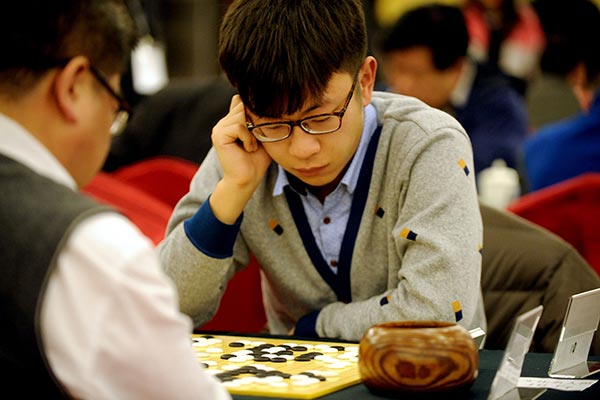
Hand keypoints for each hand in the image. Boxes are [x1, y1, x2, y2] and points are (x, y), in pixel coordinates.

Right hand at [209, 95, 271, 223]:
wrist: (247, 180)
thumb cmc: (257, 161)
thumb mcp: (262, 135)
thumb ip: (260, 119)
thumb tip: (268, 102)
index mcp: (231, 121)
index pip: (242, 100)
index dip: (254, 109)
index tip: (261, 128)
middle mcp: (223, 122)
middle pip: (242, 105)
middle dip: (255, 121)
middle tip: (256, 141)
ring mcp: (219, 128)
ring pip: (242, 115)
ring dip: (252, 132)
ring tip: (252, 146)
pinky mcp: (219, 135)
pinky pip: (239, 126)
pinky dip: (248, 138)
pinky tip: (248, 149)